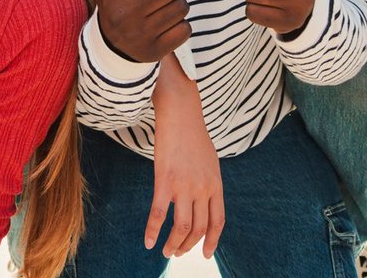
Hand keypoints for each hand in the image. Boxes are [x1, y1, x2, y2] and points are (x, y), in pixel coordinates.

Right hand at [76, 0, 191, 63]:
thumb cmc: (114, 3)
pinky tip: (164, 27)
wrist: (112, 49)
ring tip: (160, 10)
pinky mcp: (157, 51)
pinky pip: (186, 28)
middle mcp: (125, 15)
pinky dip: (180, 26)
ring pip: (181, 7)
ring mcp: (141, 35)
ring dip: (176, 6)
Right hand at [149, 59, 223, 258]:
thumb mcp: (210, 161)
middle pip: (199, 229)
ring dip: (174, 244)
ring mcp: (184, 186)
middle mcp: (203, 188)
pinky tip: (148, 242)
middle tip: (178, 252)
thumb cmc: (193, 134)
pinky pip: (159, 214)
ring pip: (182, 227)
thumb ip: (209, 182)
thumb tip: (205, 199)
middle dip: (188, 246)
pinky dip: (153, 231)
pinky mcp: (165, 180)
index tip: (204, 253)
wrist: (180, 112)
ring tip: (166, 251)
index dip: (212, 242)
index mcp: (216, 184)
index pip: (218, 222)